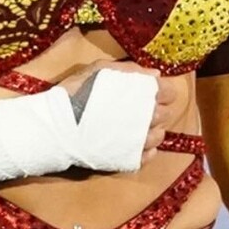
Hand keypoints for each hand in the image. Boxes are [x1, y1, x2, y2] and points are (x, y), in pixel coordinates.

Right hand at [60, 62, 175, 164]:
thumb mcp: (100, 70)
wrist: (59, 126)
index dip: (163, 91)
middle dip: (158, 109)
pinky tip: (135, 143)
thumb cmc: (76, 93)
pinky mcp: (128, 159)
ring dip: (152, 130)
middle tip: (141, 108)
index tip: (152, 92)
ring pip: (159, 136)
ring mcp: (138, 142)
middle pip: (166, 114)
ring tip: (136, 126)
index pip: (169, 92)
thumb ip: (130, 70)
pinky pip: (148, 156)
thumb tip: (156, 75)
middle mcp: (146, 118)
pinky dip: (147, 150)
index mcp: (142, 94)